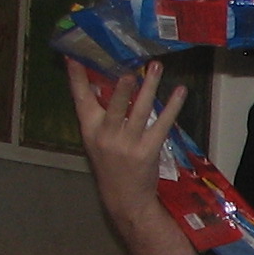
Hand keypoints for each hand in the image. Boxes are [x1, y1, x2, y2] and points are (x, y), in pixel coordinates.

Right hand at [69, 60, 185, 227]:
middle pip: (115, 107)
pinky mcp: (148, 150)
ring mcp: (128, 144)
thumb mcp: (96, 140)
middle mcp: (107, 136)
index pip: (80, 100)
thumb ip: (98, 114)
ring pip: (141, 111)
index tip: (73, 56)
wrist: (124, 198)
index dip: (76, 78)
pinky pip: (162, 124)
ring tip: (156, 67)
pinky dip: (172, 107)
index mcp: (90, 130)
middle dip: (122, 89)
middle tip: (129, 70)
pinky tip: (180, 91)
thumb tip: (99, 82)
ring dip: (150, 87)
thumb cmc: (110, 164)